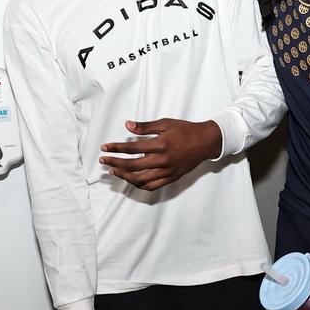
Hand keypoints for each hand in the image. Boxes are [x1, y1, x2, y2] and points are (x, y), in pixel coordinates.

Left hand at [99, 118, 222, 190]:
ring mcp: (167, 171)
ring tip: (114, 170)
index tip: (105, 147)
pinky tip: (131, 180)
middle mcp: (162, 160)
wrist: (205, 142)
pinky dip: (139, 185)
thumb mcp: (165, 123)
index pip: (132, 148)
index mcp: (160, 145)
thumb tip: (127, 125)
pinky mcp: (171, 178)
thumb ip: (145, 126)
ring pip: (140, 179)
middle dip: (115, 163)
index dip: (116, 148)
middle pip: (132, 165)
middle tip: (104, 160)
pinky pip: (152, 186)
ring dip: (124, 176)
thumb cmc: (185, 130)